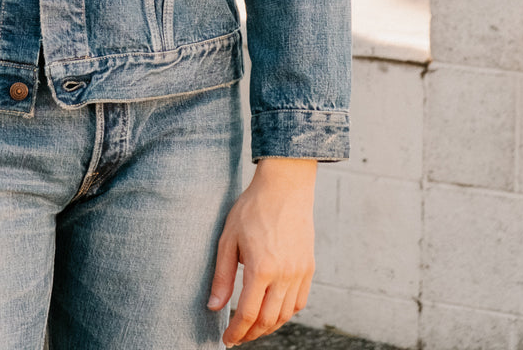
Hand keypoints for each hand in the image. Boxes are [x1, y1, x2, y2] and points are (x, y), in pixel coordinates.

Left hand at [207, 156, 316, 345]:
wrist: (284, 188)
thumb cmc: (252, 209)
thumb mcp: (228, 239)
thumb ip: (222, 276)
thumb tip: (214, 307)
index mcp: (262, 268)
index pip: (249, 314)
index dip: (237, 331)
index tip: (228, 339)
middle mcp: (284, 275)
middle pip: (269, 320)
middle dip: (251, 334)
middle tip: (238, 336)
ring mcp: (300, 272)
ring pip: (286, 315)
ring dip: (269, 327)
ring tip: (253, 327)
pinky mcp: (309, 268)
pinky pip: (300, 302)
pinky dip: (286, 313)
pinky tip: (273, 310)